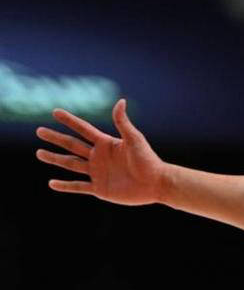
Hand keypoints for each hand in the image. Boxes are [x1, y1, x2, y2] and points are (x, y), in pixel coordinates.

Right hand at [35, 99, 166, 204]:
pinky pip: (79, 186)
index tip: (55, 112)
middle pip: (72, 145)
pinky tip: (51, 183)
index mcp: (106, 143)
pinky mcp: (100, 188)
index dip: (70, 121)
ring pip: (71, 164)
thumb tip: (120, 101)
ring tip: (39, 153)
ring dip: (55, 159)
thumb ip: (123, 123)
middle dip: (56, 138)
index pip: (83, 129)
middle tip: (39, 131)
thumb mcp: (135, 140)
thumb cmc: (148, 160)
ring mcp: (98, 172)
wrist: (157, 184)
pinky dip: (65, 186)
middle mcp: (99, 156)